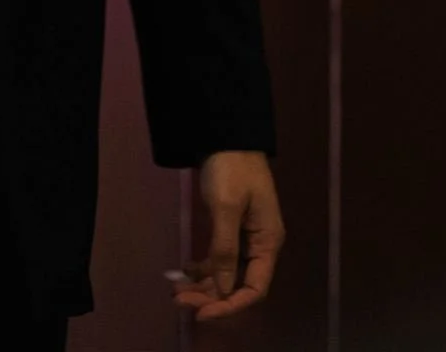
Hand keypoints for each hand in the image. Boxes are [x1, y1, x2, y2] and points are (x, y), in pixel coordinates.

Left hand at [173, 150, 284, 320]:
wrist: (226, 132)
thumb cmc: (231, 168)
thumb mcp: (226, 207)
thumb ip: (225, 249)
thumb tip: (224, 290)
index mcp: (268, 242)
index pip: (255, 288)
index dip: (230, 304)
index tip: (202, 313)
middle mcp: (260, 245)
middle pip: (239, 283)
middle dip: (211, 296)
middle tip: (180, 300)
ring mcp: (246, 237)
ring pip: (227, 272)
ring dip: (205, 284)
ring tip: (177, 290)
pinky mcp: (232, 227)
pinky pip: (221, 257)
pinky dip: (205, 267)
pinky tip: (186, 269)